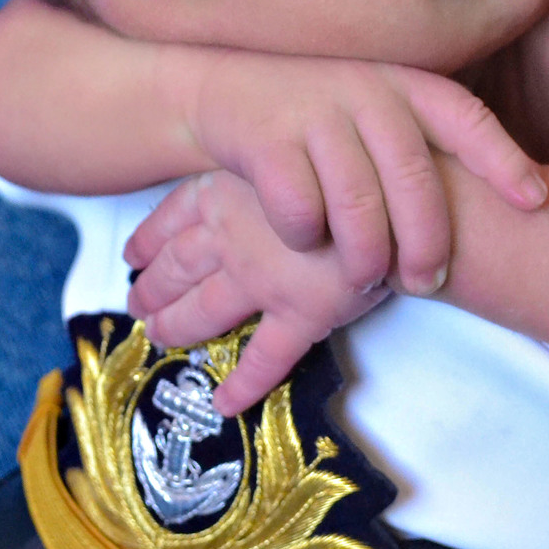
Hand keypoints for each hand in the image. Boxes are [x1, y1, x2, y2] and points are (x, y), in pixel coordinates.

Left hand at [125, 171, 389, 413]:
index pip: (176, 213)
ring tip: (159, 338)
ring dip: (178, 327)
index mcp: (233, 187)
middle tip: (136, 304)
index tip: (133, 253)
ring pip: (205, 311)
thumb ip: (269, 165)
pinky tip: (223, 403)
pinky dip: (243, 384)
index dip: (151, 236)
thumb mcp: (302, 145)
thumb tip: (254, 173)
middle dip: (153, 287)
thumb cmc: (364, 159)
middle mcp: (236, 235)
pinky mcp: (303, 314)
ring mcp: (265, 278)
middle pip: (179, 267)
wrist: (415, 192)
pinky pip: (265, 358)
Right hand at [189, 52, 545, 298]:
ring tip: (366, 279)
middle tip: (428, 283)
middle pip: (413, 179)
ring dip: (366, 256)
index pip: (466, 118)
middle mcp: (367, 90)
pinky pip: (299, 210)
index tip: (535, 201)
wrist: (226, 92)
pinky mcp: (266, 139)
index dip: (504, 160)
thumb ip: (425, 146)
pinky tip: (304, 243)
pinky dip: (305, 240)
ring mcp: (315, 112)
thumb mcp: (378, 113)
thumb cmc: (320, 120)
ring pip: (357, 205)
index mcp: (405, 85)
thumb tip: (502, 206)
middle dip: (427, 242)